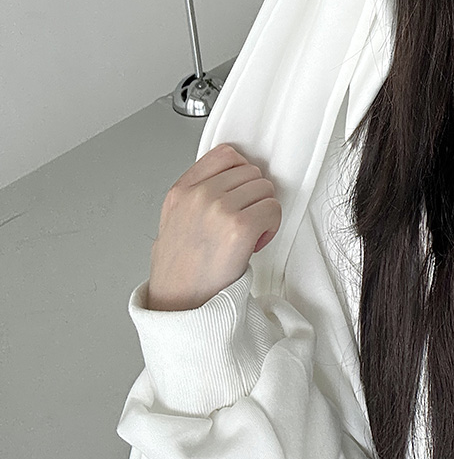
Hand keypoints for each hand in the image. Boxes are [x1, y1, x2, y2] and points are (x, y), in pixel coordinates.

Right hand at [146, 143, 281, 311]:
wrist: (180, 303)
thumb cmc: (179, 269)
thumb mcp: (173, 220)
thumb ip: (196, 195)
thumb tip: (228, 180)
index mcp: (181, 191)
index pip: (225, 154)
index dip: (241, 174)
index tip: (241, 192)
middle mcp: (199, 195)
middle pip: (251, 172)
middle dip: (254, 196)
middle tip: (245, 220)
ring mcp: (220, 208)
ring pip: (265, 188)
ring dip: (264, 211)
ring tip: (248, 234)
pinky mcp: (240, 227)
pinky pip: (273, 209)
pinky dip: (272, 226)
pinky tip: (256, 242)